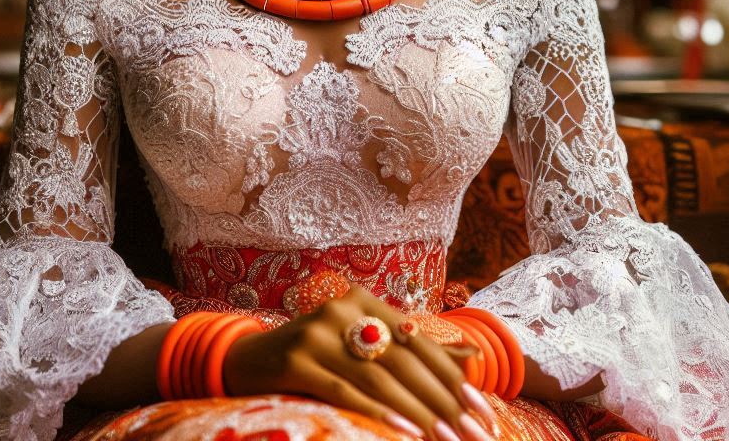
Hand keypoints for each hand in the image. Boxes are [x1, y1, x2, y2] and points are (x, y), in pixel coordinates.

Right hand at [223, 285, 499, 440]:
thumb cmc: (316, 356)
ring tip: (445, 438)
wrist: (249, 360)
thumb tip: (473, 356)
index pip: (417, 340)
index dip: (451, 374)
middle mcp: (341, 310)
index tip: (479, 407)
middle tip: (470, 431)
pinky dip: (379, 413)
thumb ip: (413, 349)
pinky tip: (404, 434)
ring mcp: (317, 333)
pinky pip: (346, 391)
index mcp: (362, 300)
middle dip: (441, 398)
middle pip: (402, 358)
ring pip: (379, 377)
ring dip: (417, 412)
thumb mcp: (363, 343)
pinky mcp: (298, 361)